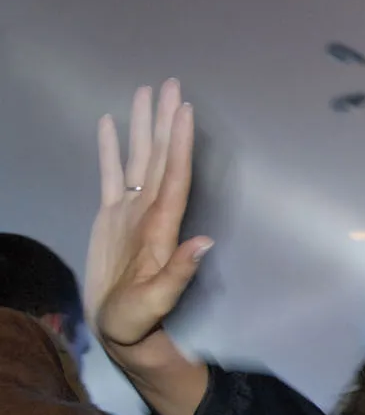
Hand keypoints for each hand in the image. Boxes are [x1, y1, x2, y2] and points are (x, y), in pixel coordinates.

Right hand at [86, 80, 209, 357]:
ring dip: (142, 126)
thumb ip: (179, 273)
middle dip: (164, 121)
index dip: (179, 143)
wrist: (122, 332)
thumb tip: (206, 243)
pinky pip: (110, 175)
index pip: (174, 176)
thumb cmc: (141, 321)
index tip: (184, 109)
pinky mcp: (110, 218)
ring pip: (138, 159)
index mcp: (161, 227)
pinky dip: (110, 149)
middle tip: (170, 82)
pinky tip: (108, 123)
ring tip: (144, 91)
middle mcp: (149, 212)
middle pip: (159, 157)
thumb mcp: (157, 301)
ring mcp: (130, 213)